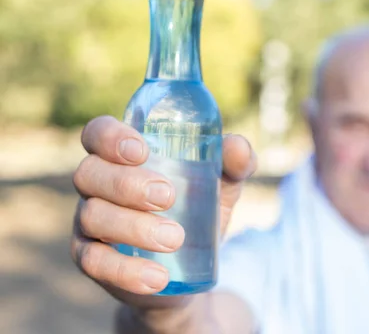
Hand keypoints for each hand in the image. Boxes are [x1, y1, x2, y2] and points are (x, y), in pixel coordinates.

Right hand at [70, 116, 255, 309]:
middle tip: (168, 196)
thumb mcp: (223, 183)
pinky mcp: (92, 259)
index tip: (142, 151)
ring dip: (133, 227)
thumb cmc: (199, 208)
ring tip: (175, 239)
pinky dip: (126, 270)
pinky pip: (94, 262)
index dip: (109, 137)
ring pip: (92, 217)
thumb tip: (237, 147)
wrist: (192, 266)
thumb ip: (234, 162)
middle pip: (89, 173)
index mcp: (121, 156)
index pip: (97, 134)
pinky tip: (157, 277)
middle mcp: (97, 185)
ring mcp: (89, 222)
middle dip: (126, 183)